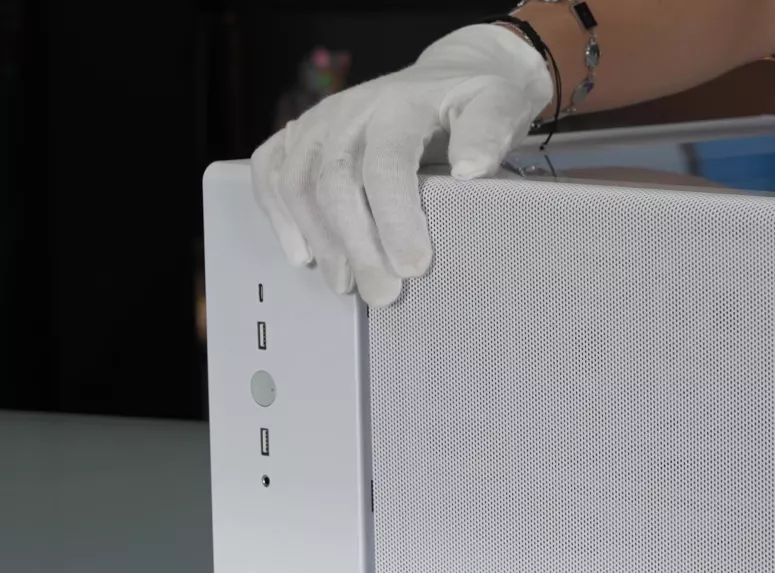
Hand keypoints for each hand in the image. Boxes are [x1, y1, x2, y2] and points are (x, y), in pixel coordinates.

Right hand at [250, 24, 553, 305]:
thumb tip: (469, 171)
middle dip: (356, 243)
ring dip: (319, 238)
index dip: (396, 219)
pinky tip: (302, 255)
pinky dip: (277, 213)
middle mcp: (350, 108)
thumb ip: (489, 132)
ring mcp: (319, 119)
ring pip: (296, 179)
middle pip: (335, 178)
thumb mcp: (501, 104)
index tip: (415, 268)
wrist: (452, 72)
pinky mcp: (301, 132)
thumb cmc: (478, 99)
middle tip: (382, 295)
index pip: (386, 163)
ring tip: (346, 284)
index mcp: (400, 104)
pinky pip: (269, 168)